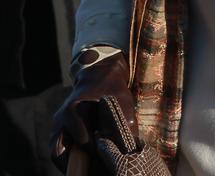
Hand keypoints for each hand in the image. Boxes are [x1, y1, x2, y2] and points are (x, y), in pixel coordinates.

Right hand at [50, 50, 135, 170]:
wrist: (98, 76)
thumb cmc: (112, 88)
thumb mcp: (122, 99)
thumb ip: (124, 119)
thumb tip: (129, 143)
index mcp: (74, 110)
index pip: (82, 141)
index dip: (96, 151)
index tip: (109, 157)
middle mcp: (61, 119)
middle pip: (60, 151)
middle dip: (77, 164)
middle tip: (94, 170)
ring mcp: (57, 125)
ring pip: (56, 152)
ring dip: (70, 163)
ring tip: (87, 170)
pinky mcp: (58, 130)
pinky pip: (58, 149)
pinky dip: (68, 158)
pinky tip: (83, 164)